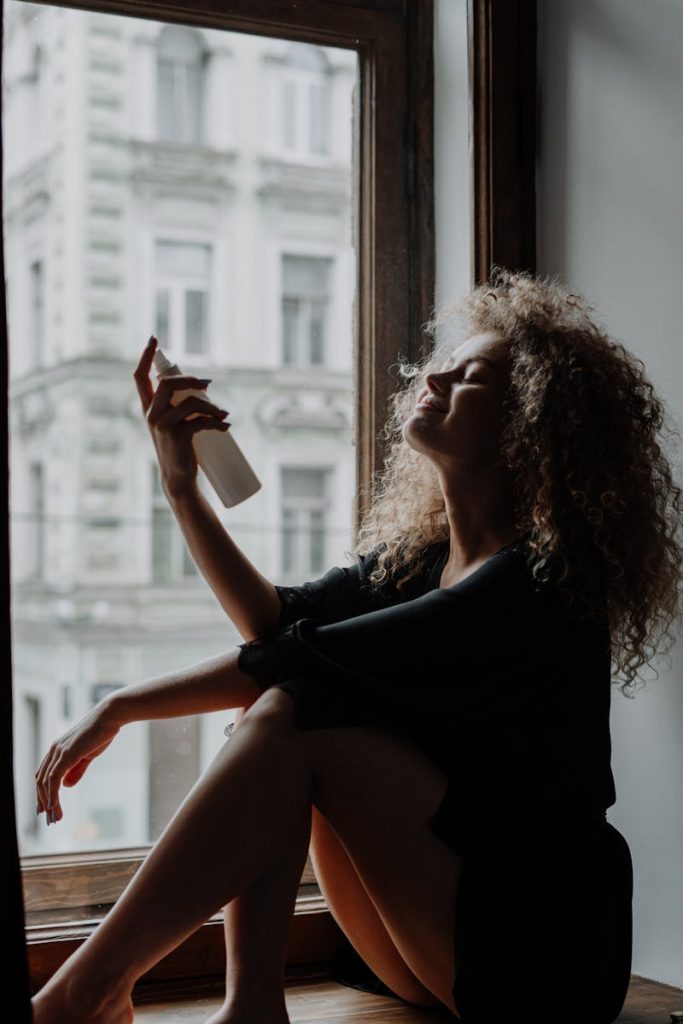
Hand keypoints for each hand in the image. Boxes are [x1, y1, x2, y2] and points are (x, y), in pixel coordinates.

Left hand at [35, 702, 121, 823]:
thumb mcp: (88, 755)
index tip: (46, 808)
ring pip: (45, 782)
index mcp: (58, 749)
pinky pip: (53, 779)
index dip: (43, 792)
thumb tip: (66, 786)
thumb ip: (76, 770)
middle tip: (50, 818)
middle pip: (40, 780)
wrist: (110, 716)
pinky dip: (52, 795)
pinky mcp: (66, 754)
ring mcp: (58, 751)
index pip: (43, 774)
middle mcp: (54, 749)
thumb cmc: (102, 732)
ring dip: (48, 802)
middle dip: (43, 801)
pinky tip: (55, 806)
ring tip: (55, 817)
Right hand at [133, 335, 230, 499]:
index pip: (139, 377)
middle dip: (190, 380)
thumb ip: (180, 407)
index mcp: (148, 409)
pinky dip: (217, 423)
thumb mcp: (174, 425)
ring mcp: (162, 426)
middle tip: (208, 384)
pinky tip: (226, 427)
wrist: (178, 478)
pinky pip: (200, 421)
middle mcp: (151, 415)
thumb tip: (204, 388)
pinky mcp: (176, 436)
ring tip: (224, 415)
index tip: (153, 338)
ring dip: (211, 406)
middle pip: (166, 383)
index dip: (146, 356)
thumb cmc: (180, 450)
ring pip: (189, 402)